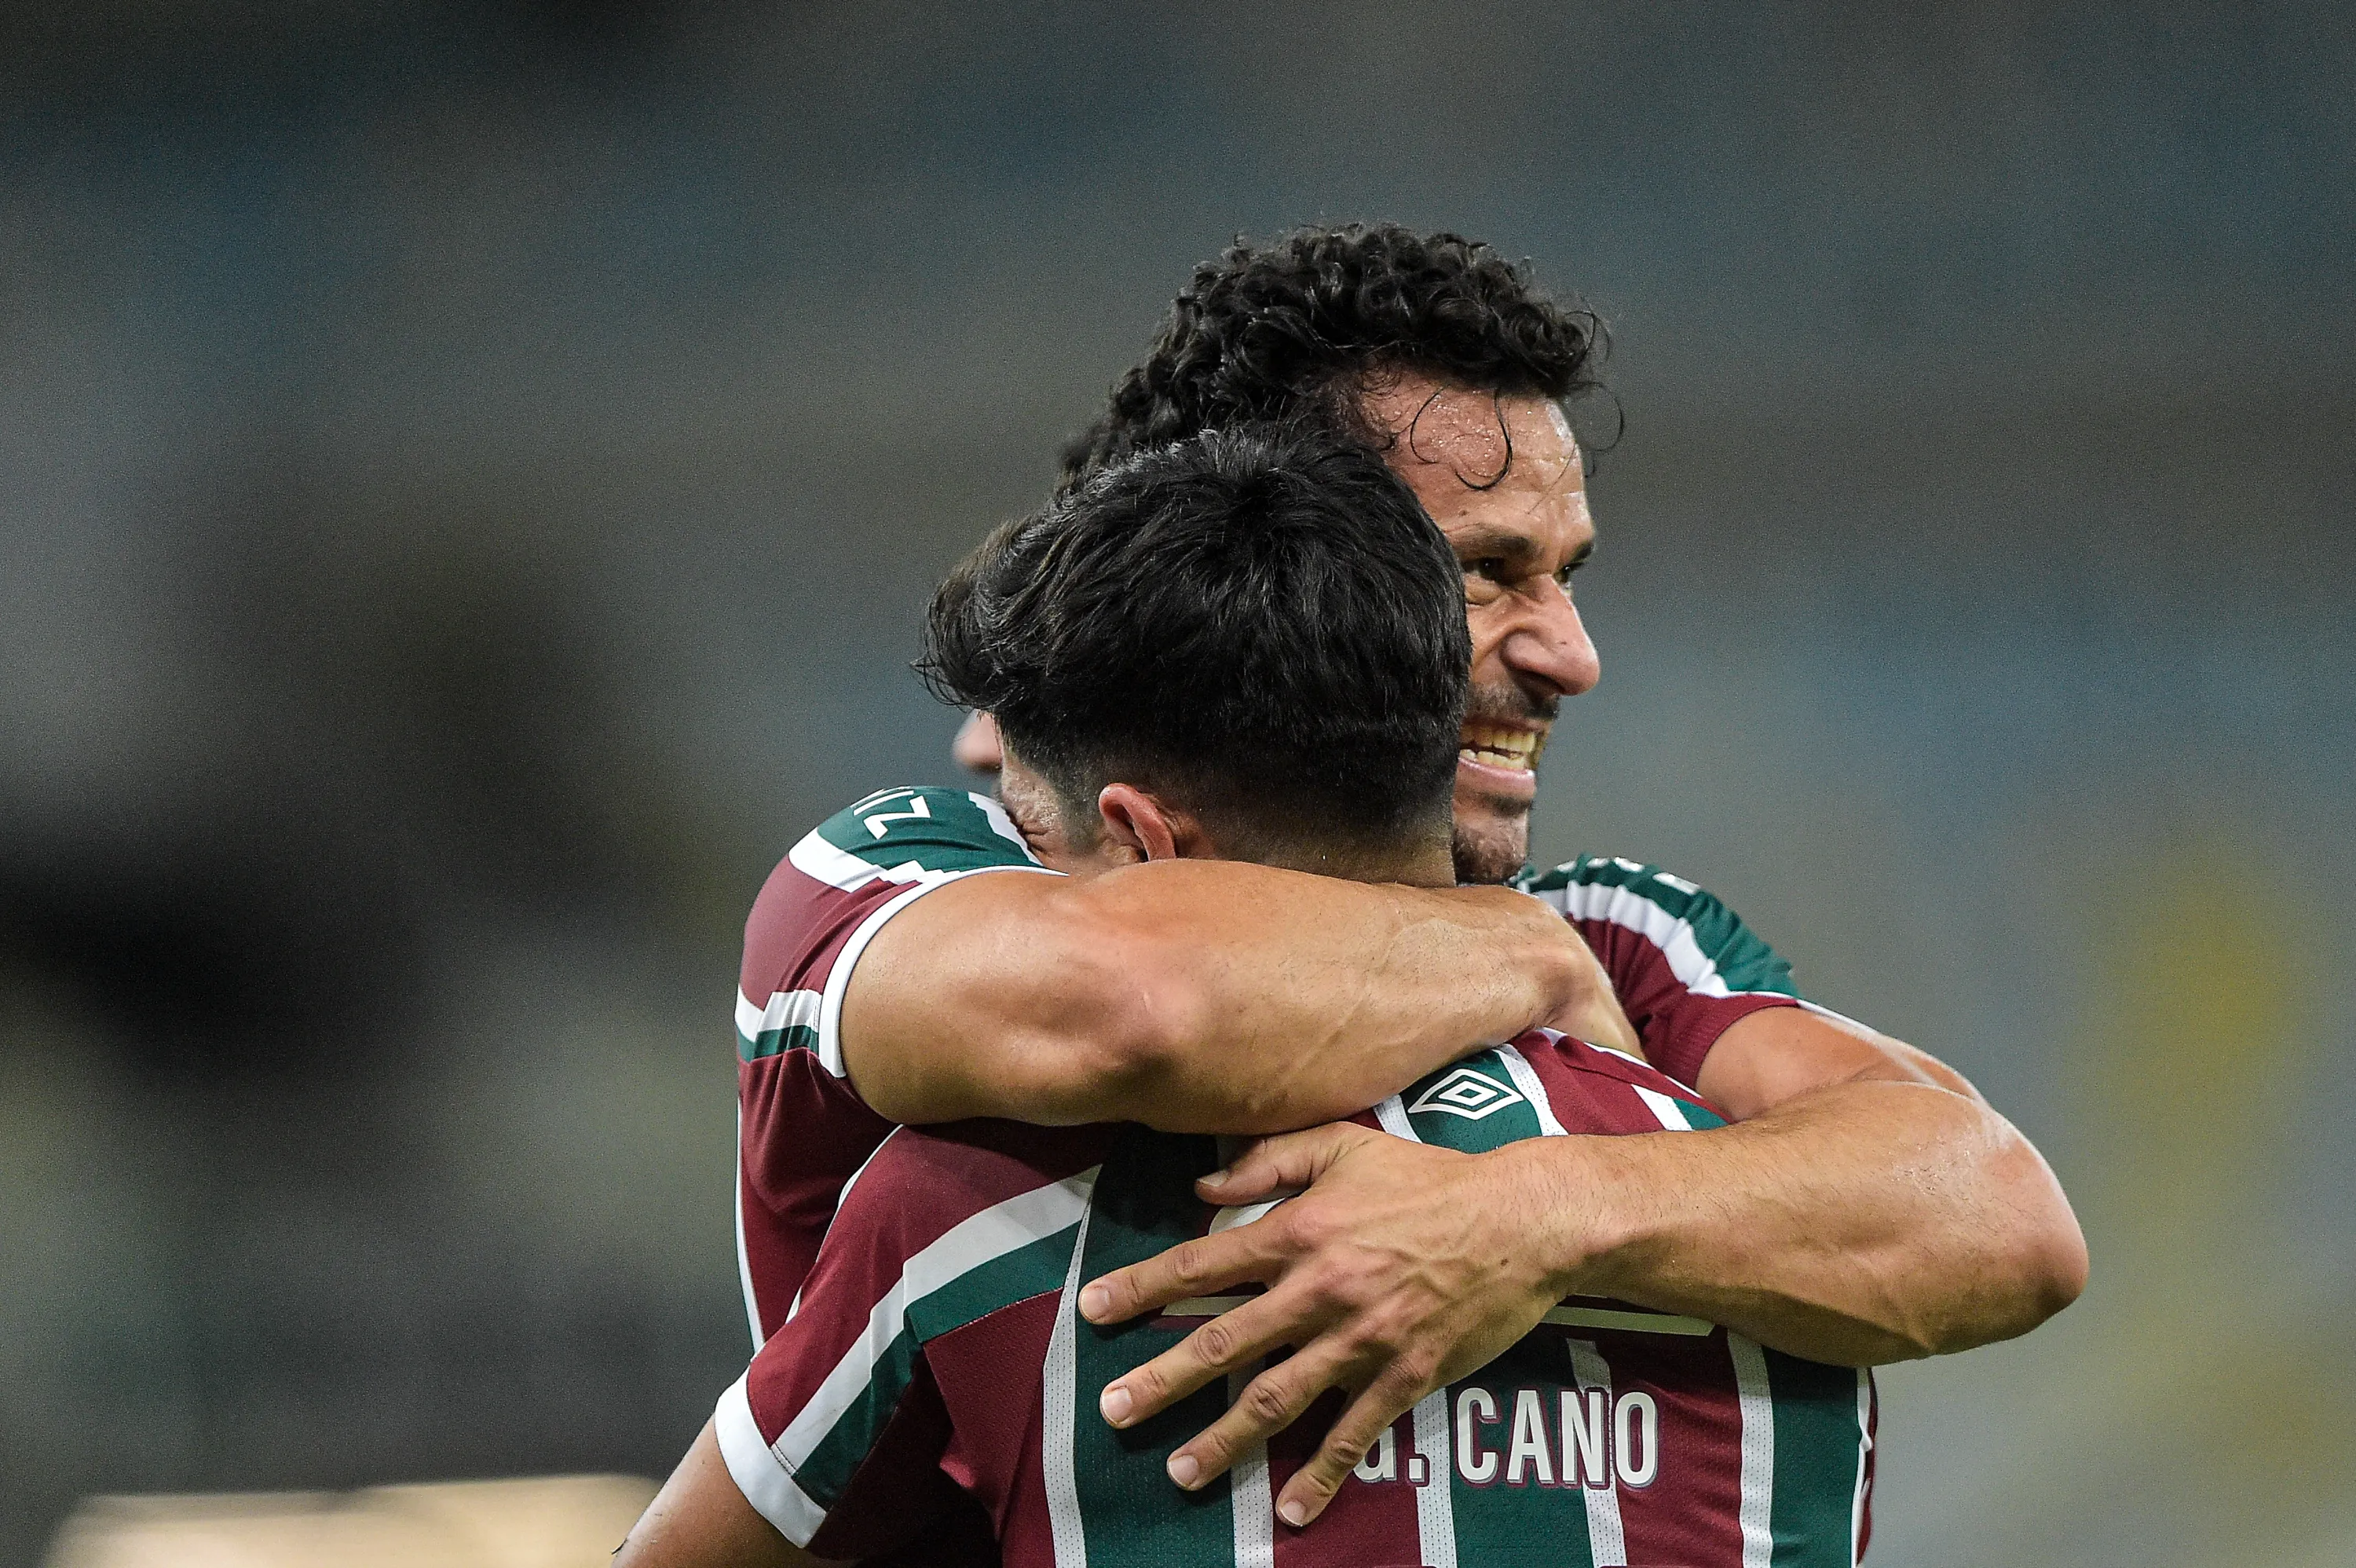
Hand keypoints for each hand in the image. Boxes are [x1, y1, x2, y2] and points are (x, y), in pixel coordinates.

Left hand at [1078, 1123, 1580, 1526]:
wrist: (1519, 1220)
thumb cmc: (1428, 1178)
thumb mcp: (1344, 1145)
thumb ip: (1269, 1161)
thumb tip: (1202, 1184)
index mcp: (1298, 1233)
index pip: (1202, 1264)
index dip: (1142, 1287)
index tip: (1092, 1309)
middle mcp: (1317, 1292)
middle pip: (1222, 1342)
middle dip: (1161, 1380)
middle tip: (1112, 1410)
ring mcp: (1359, 1340)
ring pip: (1275, 1398)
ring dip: (1223, 1440)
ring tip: (1180, 1472)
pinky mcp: (1402, 1376)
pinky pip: (1352, 1434)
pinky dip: (1320, 1476)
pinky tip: (1290, 1513)